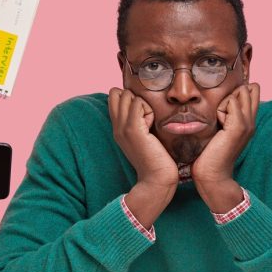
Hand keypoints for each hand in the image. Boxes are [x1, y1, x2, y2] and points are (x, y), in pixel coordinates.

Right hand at [109, 88, 177, 227]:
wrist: (156, 179)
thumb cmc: (157, 159)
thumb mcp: (145, 137)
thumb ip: (141, 121)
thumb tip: (147, 105)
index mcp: (117, 127)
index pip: (114, 96)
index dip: (130, 97)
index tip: (143, 113)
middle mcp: (116, 126)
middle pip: (118, 92)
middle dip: (135, 97)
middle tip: (147, 116)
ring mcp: (122, 127)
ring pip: (128, 95)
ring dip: (143, 103)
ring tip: (150, 122)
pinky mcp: (133, 129)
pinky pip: (138, 103)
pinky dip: (148, 109)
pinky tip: (153, 125)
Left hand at [192, 83, 259, 212]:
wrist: (212, 175)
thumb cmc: (209, 154)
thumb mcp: (217, 130)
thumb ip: (221, 115)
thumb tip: (216, 100)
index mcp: (248, 122)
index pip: (252, 91)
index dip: (236, 92)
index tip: (222, 109)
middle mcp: (252, 121)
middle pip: (248, 89)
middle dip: (231, 94)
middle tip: (219, 115)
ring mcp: (247, 124)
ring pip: (240, 93)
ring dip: (224, 102)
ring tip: (218, 122)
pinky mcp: (238, 127)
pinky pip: (232, 102)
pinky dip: (220, 109)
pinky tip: (217, 125)